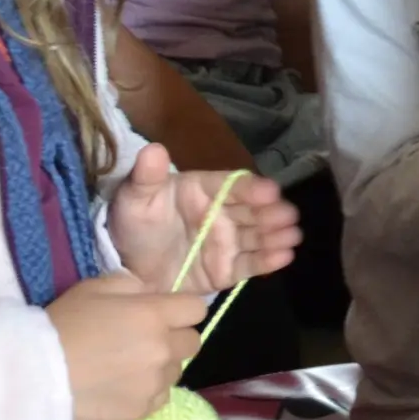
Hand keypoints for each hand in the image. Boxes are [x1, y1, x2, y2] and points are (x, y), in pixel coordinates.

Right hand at [47, 271, 208, 419]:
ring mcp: (154, 383)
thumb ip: (132, 285)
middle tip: (145, 341)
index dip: (182, 309)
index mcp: (154, 314)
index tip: (164, 314)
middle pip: (192, 342)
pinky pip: (160, 397)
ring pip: (176, 371)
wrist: (36, 376)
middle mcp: (163, 349)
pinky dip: (148, 391)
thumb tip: (152, 293)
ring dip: (161, 366)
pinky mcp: (143, 410)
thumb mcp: (94, 287)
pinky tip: (123, 387)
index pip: (197, 309)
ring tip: (129, 367)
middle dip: (175, 338)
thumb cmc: (63, 325)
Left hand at [105, 148, 300, 290]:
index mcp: (203, 190)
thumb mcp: (134, 198)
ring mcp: (226, 243)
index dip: (251, 187)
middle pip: (252, 210)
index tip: (269, 190)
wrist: (125, 269)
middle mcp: (221, 214)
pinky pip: (250, 265)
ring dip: (277, 235)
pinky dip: (268, 261)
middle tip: (288, 215)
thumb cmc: (134, 225)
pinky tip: (284, 257)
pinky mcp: (226, 270)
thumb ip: (146, 176)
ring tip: (292, 236)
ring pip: (256, 236)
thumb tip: (153, 149)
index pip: (232, 185)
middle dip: (272, 212)